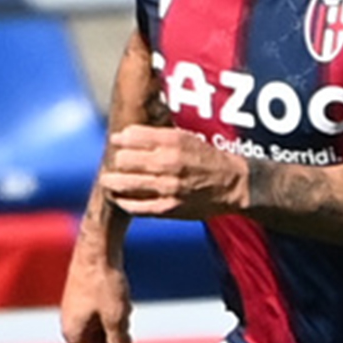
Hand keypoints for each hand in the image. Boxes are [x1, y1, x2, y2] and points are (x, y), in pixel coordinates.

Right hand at [60, 246, 133, 342]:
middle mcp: (73, 326)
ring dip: (119, 328)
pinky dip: (117, 315)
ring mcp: (80, 313)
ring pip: (104, 334)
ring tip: (123, 308)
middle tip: (127, 328)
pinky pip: (105, 319)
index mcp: (73, 333)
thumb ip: (118, 340)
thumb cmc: (103, 281)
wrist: (98, 250)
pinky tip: (123, 300)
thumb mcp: (116, 317)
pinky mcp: (89, 303)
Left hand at [100, 125, 245, 220]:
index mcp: (173, 140)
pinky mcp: (168, 208)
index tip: (117, 141)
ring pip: (125, 183)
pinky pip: (135, 206)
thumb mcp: (186, 137)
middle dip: (116, 160)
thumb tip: (125, 134)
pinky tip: (121, 197)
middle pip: (123, 159)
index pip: (131, 135)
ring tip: (108, 181)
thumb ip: (158, 136)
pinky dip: (124, 201)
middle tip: (115, 163)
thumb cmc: (206, 158)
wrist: (233, 184)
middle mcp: (169, 162)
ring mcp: (168, 187)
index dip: (120, 138)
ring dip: (113, 181)